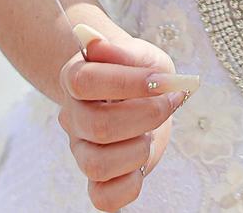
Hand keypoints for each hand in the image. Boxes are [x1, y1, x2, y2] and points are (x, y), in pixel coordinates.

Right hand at [57, 27, 189, 210]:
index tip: (160, 80)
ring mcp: (82, 150)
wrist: (141, 94)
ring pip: (97, 165)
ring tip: (150, 133)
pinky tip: (143, 161)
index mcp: (76, 79)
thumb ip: (125, 52)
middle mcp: (72, 117)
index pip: (84, 82)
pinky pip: (103, 198)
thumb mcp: (143, 54)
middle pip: (98, 126)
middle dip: (147, 116)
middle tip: (169, 101)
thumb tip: (96, 45)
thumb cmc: (140, 72)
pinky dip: (131, 185)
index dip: (126, 82)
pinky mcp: (97, 179)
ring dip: (139, 149)